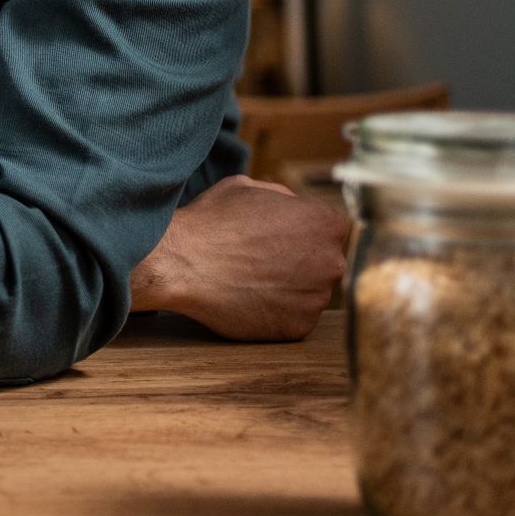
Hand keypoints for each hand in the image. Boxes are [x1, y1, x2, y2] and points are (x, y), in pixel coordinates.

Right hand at [131, 174, 350, 340]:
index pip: (327, 229)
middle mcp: (331, 262)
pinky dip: (275, 312)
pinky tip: (248, 298)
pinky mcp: (298, 328)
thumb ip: (284, 197)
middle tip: (261, 259)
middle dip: (299, 261)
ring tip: (249, 280)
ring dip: (287, 288)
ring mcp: (316, 299)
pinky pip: (292, 318)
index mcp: (326, 223)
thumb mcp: (248, 187)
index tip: (276, 236)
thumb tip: (293, 207)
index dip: (300, 231)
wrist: (183, 264)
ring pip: (309, 292)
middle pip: (323, 262)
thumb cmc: (212, 221)